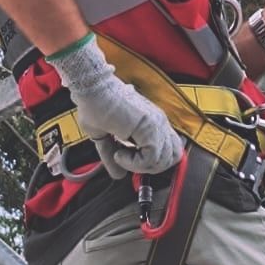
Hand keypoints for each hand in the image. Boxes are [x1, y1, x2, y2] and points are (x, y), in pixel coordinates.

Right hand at [48, 34, 182, 175]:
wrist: (92, 90)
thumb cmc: (95, 105)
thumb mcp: (104, 137)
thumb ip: (113, 156)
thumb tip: (118, 174)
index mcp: (153, 122)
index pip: (170, 149)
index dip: (153, 162)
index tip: (130, 161)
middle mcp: (159, 122)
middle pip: (172, 157)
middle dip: (150, 167)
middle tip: (128, 162)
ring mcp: (157, 124)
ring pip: (164, 161)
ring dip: (140, 166)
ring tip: (120, 156)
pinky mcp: (150, 128)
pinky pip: (151, 159)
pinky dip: (133, 164)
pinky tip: (119, 154)